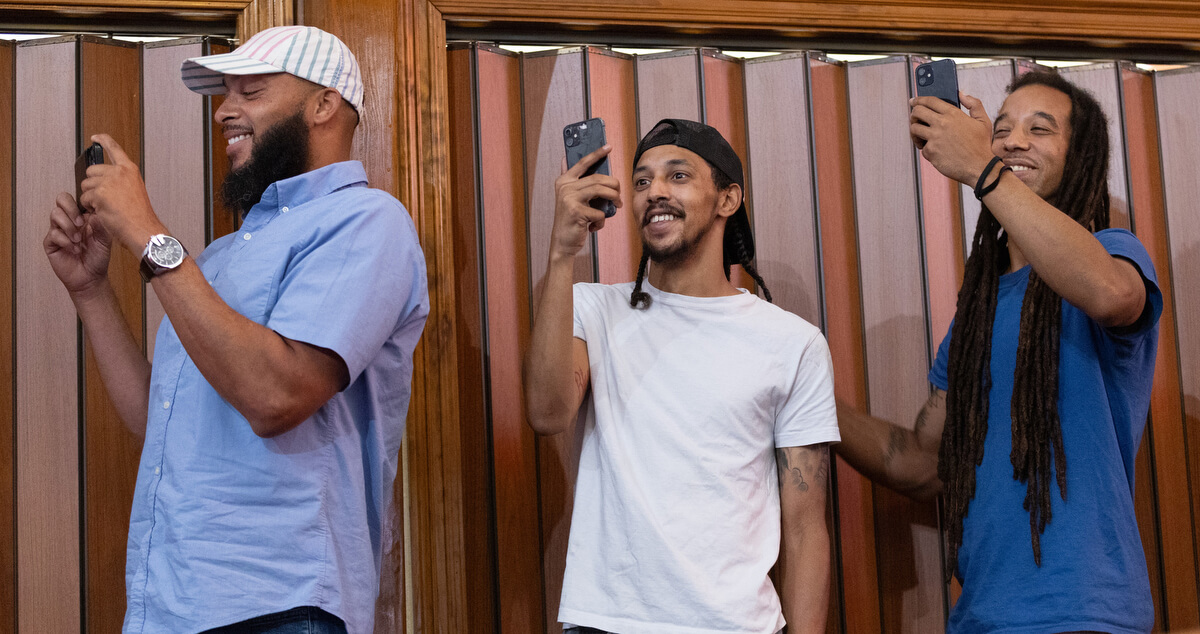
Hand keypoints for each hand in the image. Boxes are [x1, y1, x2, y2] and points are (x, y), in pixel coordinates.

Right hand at [44, 191, 112, 297]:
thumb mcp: (105, 240)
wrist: (91, 277)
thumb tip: (94, 212)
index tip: (91, 214)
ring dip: (69, 227)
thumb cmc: (98, 258)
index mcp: (82, 217)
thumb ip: (101, 225)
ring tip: (79, 240)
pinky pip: (53, 233)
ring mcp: (58, 231)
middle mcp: (69, 221)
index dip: (81, 202)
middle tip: (80, 223)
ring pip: (55, 214)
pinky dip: (66, 241)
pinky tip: (74, 250)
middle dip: (71, 209)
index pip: (76, 198)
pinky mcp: (50, 243)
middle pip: (61, 199)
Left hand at [78, 133, 167, 254]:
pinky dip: (90, 207)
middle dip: (92, 184)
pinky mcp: (100, 193)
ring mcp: (109, 181)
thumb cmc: (140, 216)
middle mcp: (119, 172)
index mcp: (129, 170)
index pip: (114, 148)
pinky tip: (101, 211)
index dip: (103, 140)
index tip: (96, 137)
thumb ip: (121, 181)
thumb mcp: (135, 191)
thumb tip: (103, 180)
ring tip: (104, 206)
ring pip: (86, 185)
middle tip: (101, 196)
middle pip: (92, 170)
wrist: (143, 229)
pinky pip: (85, 198)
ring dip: (90, 197)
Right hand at [550, 145, 620, 259]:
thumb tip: (580, 164)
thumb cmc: (571, 220)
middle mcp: (565, 187)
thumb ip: (576, 183)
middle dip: (614, 185)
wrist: (562, 242)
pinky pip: (599, 212)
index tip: (608, 147)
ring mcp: (569, 199)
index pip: (582, 163)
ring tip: (617, 205)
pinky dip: (602, 220)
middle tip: (619, 194)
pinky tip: (595, 226)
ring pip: (601, 191)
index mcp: (564, 181)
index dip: (596, 154)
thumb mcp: (570, 199)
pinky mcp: (576, 212)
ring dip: (613, 198)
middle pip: (597, 178)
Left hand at [909, 93, 995, 184]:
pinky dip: (926, 149)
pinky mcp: (931, 151)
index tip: (913, 101)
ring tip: (920, 136)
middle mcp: (942, 123)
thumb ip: (974, 104)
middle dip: (913, 114)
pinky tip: (934, 151)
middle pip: (917, 112)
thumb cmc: (981, 145)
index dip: (918, 100)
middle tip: (915, 118)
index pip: (930, 101)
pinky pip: (922, 148)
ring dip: (914, 131)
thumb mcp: (983, 121)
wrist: (980, 167)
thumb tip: (961, 94)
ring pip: (914, 129)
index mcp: (953, 114)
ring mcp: (935, 138)